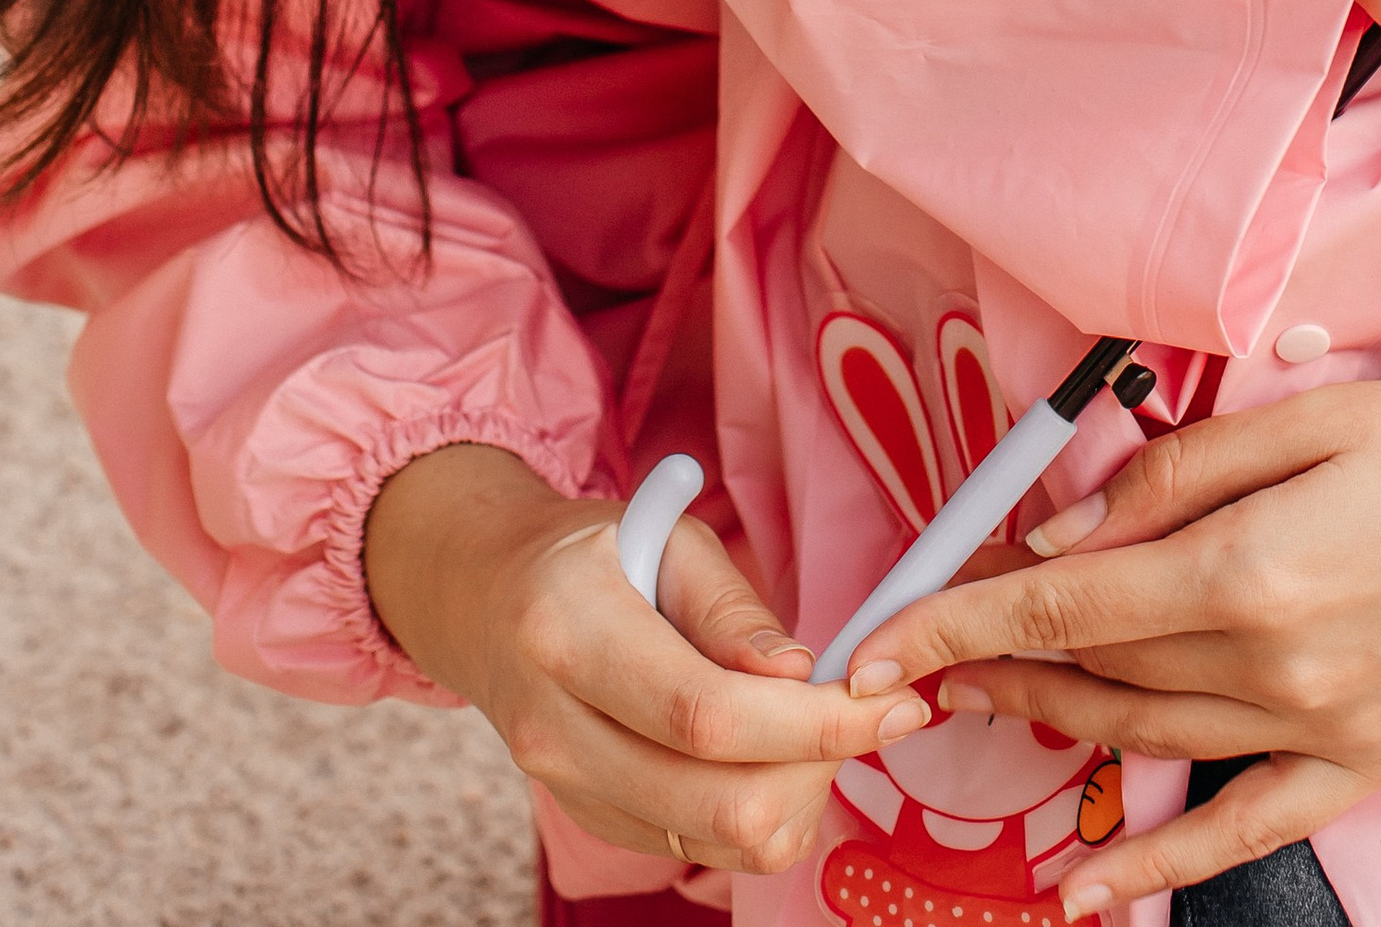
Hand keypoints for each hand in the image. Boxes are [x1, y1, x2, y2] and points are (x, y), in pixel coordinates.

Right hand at [361, 442, 929, 872]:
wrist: (489, 601)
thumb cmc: (591, 553)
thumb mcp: (662, 531)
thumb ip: (731, 608)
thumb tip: (801, 674)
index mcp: (569, 635)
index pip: (707, 715)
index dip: (813, 723)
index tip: (891, 701)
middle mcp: (556, 732)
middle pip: (717, 804)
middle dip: (821, 767)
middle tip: (866, 712)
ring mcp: (567, 791)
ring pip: (717, 844)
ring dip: (798, 796)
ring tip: (816, 726)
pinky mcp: (592, 822)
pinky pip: (698, 849)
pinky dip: (761, 812)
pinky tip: (775, 751)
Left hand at [833, 244, 1380, 910]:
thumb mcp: (1312, 415)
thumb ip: (1177, 475)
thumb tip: (1066, 537)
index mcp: (1254, 567)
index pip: (1067, 608)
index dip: (962, 622)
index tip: (880, 641)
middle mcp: (1278, 667)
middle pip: (1097, 677)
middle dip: (993, 667)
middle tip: (916, 660)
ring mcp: (1326, 731)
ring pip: (1150, 741)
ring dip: (1052, 728)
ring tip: (979, 710)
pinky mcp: (1370, 765)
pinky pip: (1246, 826)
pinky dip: (1160, 863)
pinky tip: (1089, 892)